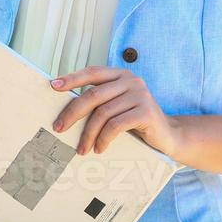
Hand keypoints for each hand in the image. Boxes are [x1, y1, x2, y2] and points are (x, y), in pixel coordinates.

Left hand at [49, 66, 181, 159]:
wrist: (168, 136)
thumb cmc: (136, 121)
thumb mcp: (117, 105)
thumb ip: (100, 99)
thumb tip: (66, 107)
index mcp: (121, 74)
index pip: (92, 72)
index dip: (72, 78)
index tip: (53, 86)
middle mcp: (131, 80)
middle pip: (93, 95)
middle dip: (72, 112)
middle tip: (59, 127)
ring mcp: (140, 95)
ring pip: (103, 113)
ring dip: (88, 133)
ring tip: (81, 148)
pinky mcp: (146, 112)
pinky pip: (116, 125)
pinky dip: (103, 138)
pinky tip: (98, 148)